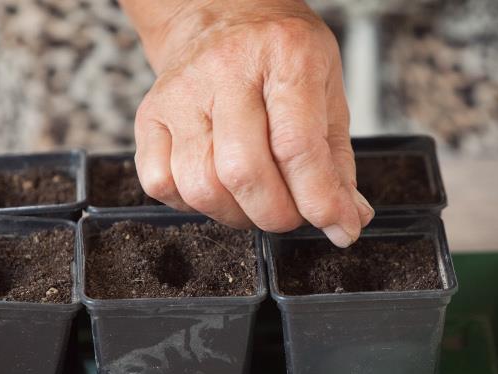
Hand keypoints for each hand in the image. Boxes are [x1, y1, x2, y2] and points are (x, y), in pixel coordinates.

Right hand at [120, 0, 372, 246]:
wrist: (220, 14)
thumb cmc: (279, 55)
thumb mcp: (327, 89)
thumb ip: (338, 158)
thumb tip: (348, 219)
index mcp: (285, 55)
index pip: (297, 146)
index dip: (320, 200)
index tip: (339, 227)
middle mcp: (226, 69)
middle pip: (243, 171)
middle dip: (278, 214)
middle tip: (294, 214)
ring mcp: (180, 93)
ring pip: (201, 186)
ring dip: (238, 215)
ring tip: (259, 202)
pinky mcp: (149, 115)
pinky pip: (162, 184)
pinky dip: (195, 205)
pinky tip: (220, 188)